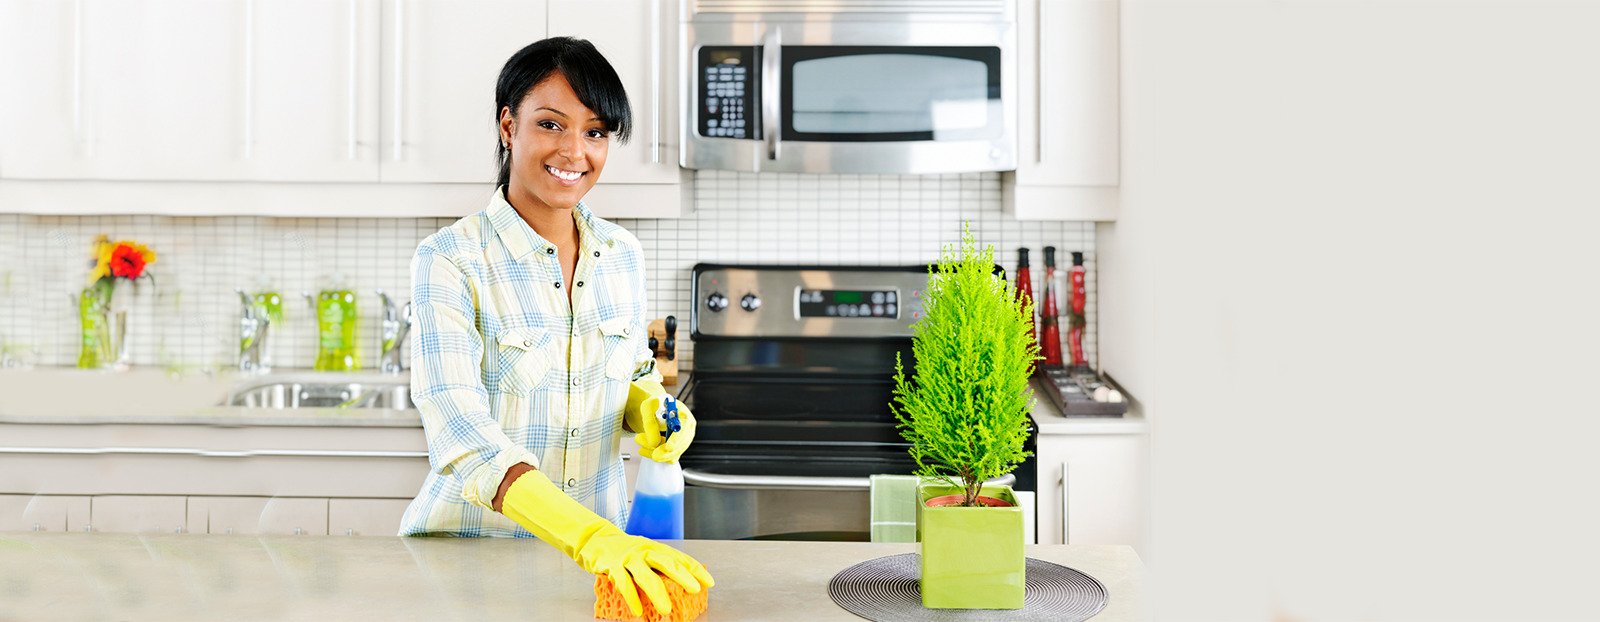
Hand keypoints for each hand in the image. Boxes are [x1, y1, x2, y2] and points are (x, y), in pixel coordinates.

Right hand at [582, 531, 714, 616]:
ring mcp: (628, 558)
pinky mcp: (612, 566)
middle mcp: (645, 551)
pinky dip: (631, 597)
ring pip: (646, 576)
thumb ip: (659, 565)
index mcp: (656, 548)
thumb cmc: (624, 551)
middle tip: (694, 589)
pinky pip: (623, 583)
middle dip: (682, 576)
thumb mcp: (644, 553)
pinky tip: (638, 610)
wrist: (594, 539)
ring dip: (657, 593)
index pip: (680, 558)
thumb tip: (682, 582)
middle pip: (667, 563)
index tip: (709, 582)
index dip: (695, 570)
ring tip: (666, 609)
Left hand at [624, 381, 696, 462]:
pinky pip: (667, 457)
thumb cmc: (655, 405)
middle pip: (679, 446)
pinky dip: (654, 454)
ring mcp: (683, 440)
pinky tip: (644, 449)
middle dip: (661, 450)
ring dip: (653, 451)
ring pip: (672, 454)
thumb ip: (650, 423)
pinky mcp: (677, 448)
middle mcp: (687, 430)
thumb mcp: (648, 407)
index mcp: (684, 416)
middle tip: (643, 448)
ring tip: (640, 440)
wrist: (656, 408)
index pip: (683, 430)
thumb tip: (654, 443)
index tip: (668, 447)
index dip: (676, 440)